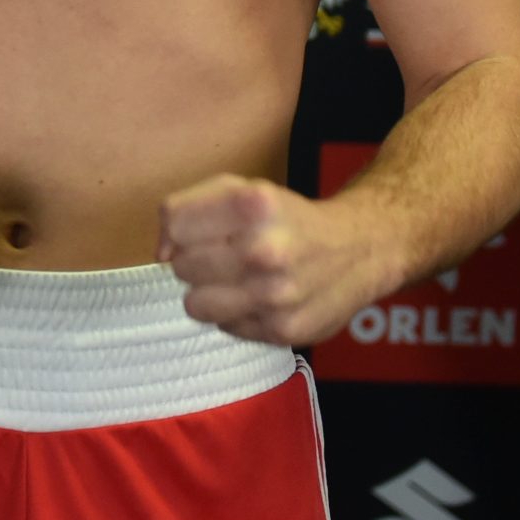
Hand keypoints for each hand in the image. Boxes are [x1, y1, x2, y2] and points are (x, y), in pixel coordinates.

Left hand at [158, 175, 387, 345]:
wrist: (358, 251)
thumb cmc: (287, 218)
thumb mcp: (240, 189)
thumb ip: (187, 207)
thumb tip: (161, 253)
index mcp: (254, 204)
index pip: (174, 223)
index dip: (181, 228)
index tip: (201, 231)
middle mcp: (266, 249)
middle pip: (181, 265)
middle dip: (197, 260)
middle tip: (228, 254)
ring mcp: (275, 295)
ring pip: (194, 304)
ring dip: (210, 292)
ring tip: (238, 279)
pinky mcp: (282, 330)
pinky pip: (224, 327)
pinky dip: (236, 314)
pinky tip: (260, 298)